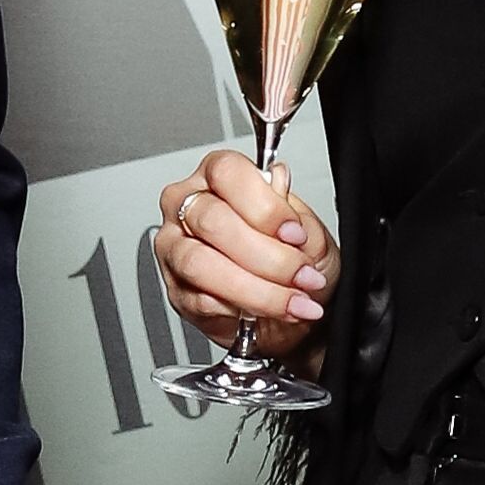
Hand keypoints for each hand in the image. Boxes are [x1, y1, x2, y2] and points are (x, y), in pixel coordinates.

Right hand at [154, 144, 334, 355]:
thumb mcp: (308, 232)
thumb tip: (277, 187)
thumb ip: (292, 211)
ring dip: (257, 288)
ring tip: (293, 299)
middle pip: (212, 220)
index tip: (295, 234)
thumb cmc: (295, 260)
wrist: (293, 308)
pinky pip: (203, 300)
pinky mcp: (178, 293)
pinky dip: (244, 309)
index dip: (264, 207)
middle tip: (301, 274)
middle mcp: (188, 208)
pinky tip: (272, 311)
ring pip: (202, 264)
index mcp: (217, 178)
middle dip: (267, 255)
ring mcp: (176, 250)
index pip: (227, 173)